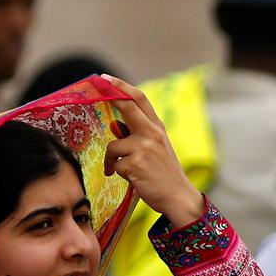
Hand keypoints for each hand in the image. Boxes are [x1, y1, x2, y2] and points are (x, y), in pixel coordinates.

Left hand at [100, 74, 204, 224]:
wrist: (179, 197)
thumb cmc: (165, 174)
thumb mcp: (156, 149)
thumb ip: (138, 135)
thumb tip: (116, 126)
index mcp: (158, 128)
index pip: (140, 99)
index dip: (121, 87)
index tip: (106, 79)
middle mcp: (152, 133)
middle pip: (127, 106)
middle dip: (110, 94)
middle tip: (96, 86)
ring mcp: (143, 148)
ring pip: (113, 146)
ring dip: (112, 159)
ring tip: (121, 170)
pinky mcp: (134, 164)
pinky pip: (115, 165)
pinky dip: (118, 173)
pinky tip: (133, 179)